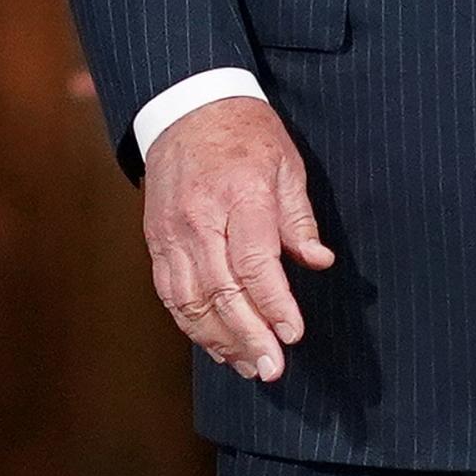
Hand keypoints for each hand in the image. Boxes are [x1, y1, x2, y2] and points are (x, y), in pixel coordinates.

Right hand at [142, 97, 335, 381]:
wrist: (186, 106)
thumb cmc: (244, 134)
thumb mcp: (285, 164)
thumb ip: (299, 218)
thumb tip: (319, 262)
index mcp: (238, 194)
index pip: (254, 261)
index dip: (274, 303)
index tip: (293, 333)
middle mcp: (199, 216)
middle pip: (221, 289)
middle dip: (248, 336)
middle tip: (273, 369)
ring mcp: (171, 231)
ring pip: (190, 299)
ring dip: (220, 339)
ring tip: (249, 365)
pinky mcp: (156, 240)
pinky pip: (171, 293)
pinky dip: (191, 325)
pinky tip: (216, 344)